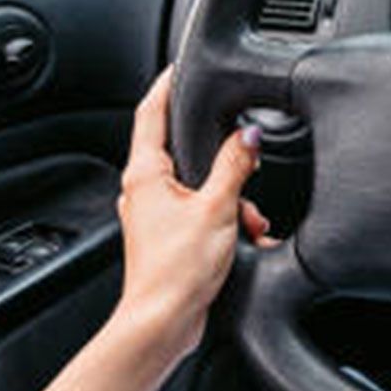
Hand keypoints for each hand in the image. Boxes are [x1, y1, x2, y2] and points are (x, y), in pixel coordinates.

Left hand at [110, 71, 275, 360]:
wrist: (162, 323)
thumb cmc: (175, 271)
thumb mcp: (217, 208)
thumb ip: (235, 166)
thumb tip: (247, 136)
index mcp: (145, 174)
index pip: (150, 113)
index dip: (166, 86)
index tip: (179, 67)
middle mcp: (143, 192)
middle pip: (184, 152)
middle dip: (223, 161)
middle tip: (246, 165)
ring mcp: (154, 216)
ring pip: (199, 187)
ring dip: (231, 199)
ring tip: (247, 221)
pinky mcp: (168, 239)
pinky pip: (201, 214)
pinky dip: (225, 219)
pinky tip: (244, 236)